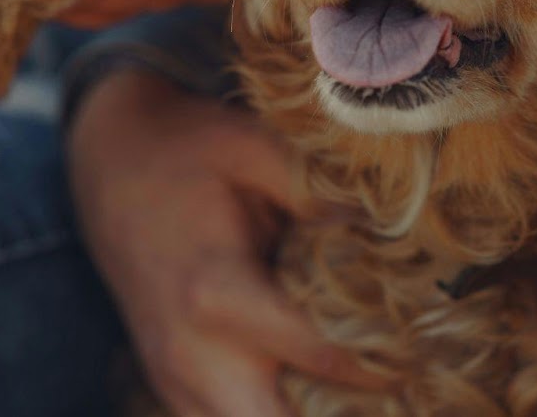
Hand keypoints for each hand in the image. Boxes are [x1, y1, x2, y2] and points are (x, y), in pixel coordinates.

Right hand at [68, 67, 384, 415]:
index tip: (428, 350)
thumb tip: (395, 228)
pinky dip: (271, 414)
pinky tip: (317, 394)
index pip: (317, 355)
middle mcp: (190, 352)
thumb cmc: (188, 148)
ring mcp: (173, 377)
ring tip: (365, 394)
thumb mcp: (254, 147)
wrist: (108, 159)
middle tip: (396, 386)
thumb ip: (320, 192)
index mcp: (216, 293)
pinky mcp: (170, 383)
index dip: (380, 360)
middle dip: (338, 412)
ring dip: (304, 416)